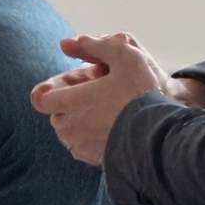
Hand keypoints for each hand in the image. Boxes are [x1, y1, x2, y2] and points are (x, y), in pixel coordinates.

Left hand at [29, 33, 172, 165]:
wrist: (163, 139)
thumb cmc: (143, 95)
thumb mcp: (125, 56)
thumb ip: (95, 45)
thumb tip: (67, 43)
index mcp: (71, 102)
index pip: (40, 97)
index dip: (55, 87)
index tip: (77, 82)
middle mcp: (71, 127)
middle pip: (57, 112)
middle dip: (72, 101)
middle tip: (101, 92)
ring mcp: (82, 147)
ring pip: (71, 130)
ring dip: (82, 119)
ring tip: (110, 109)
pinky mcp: (95, 162)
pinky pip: (85, 146)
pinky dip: (93, 136)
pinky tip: (116, 126)